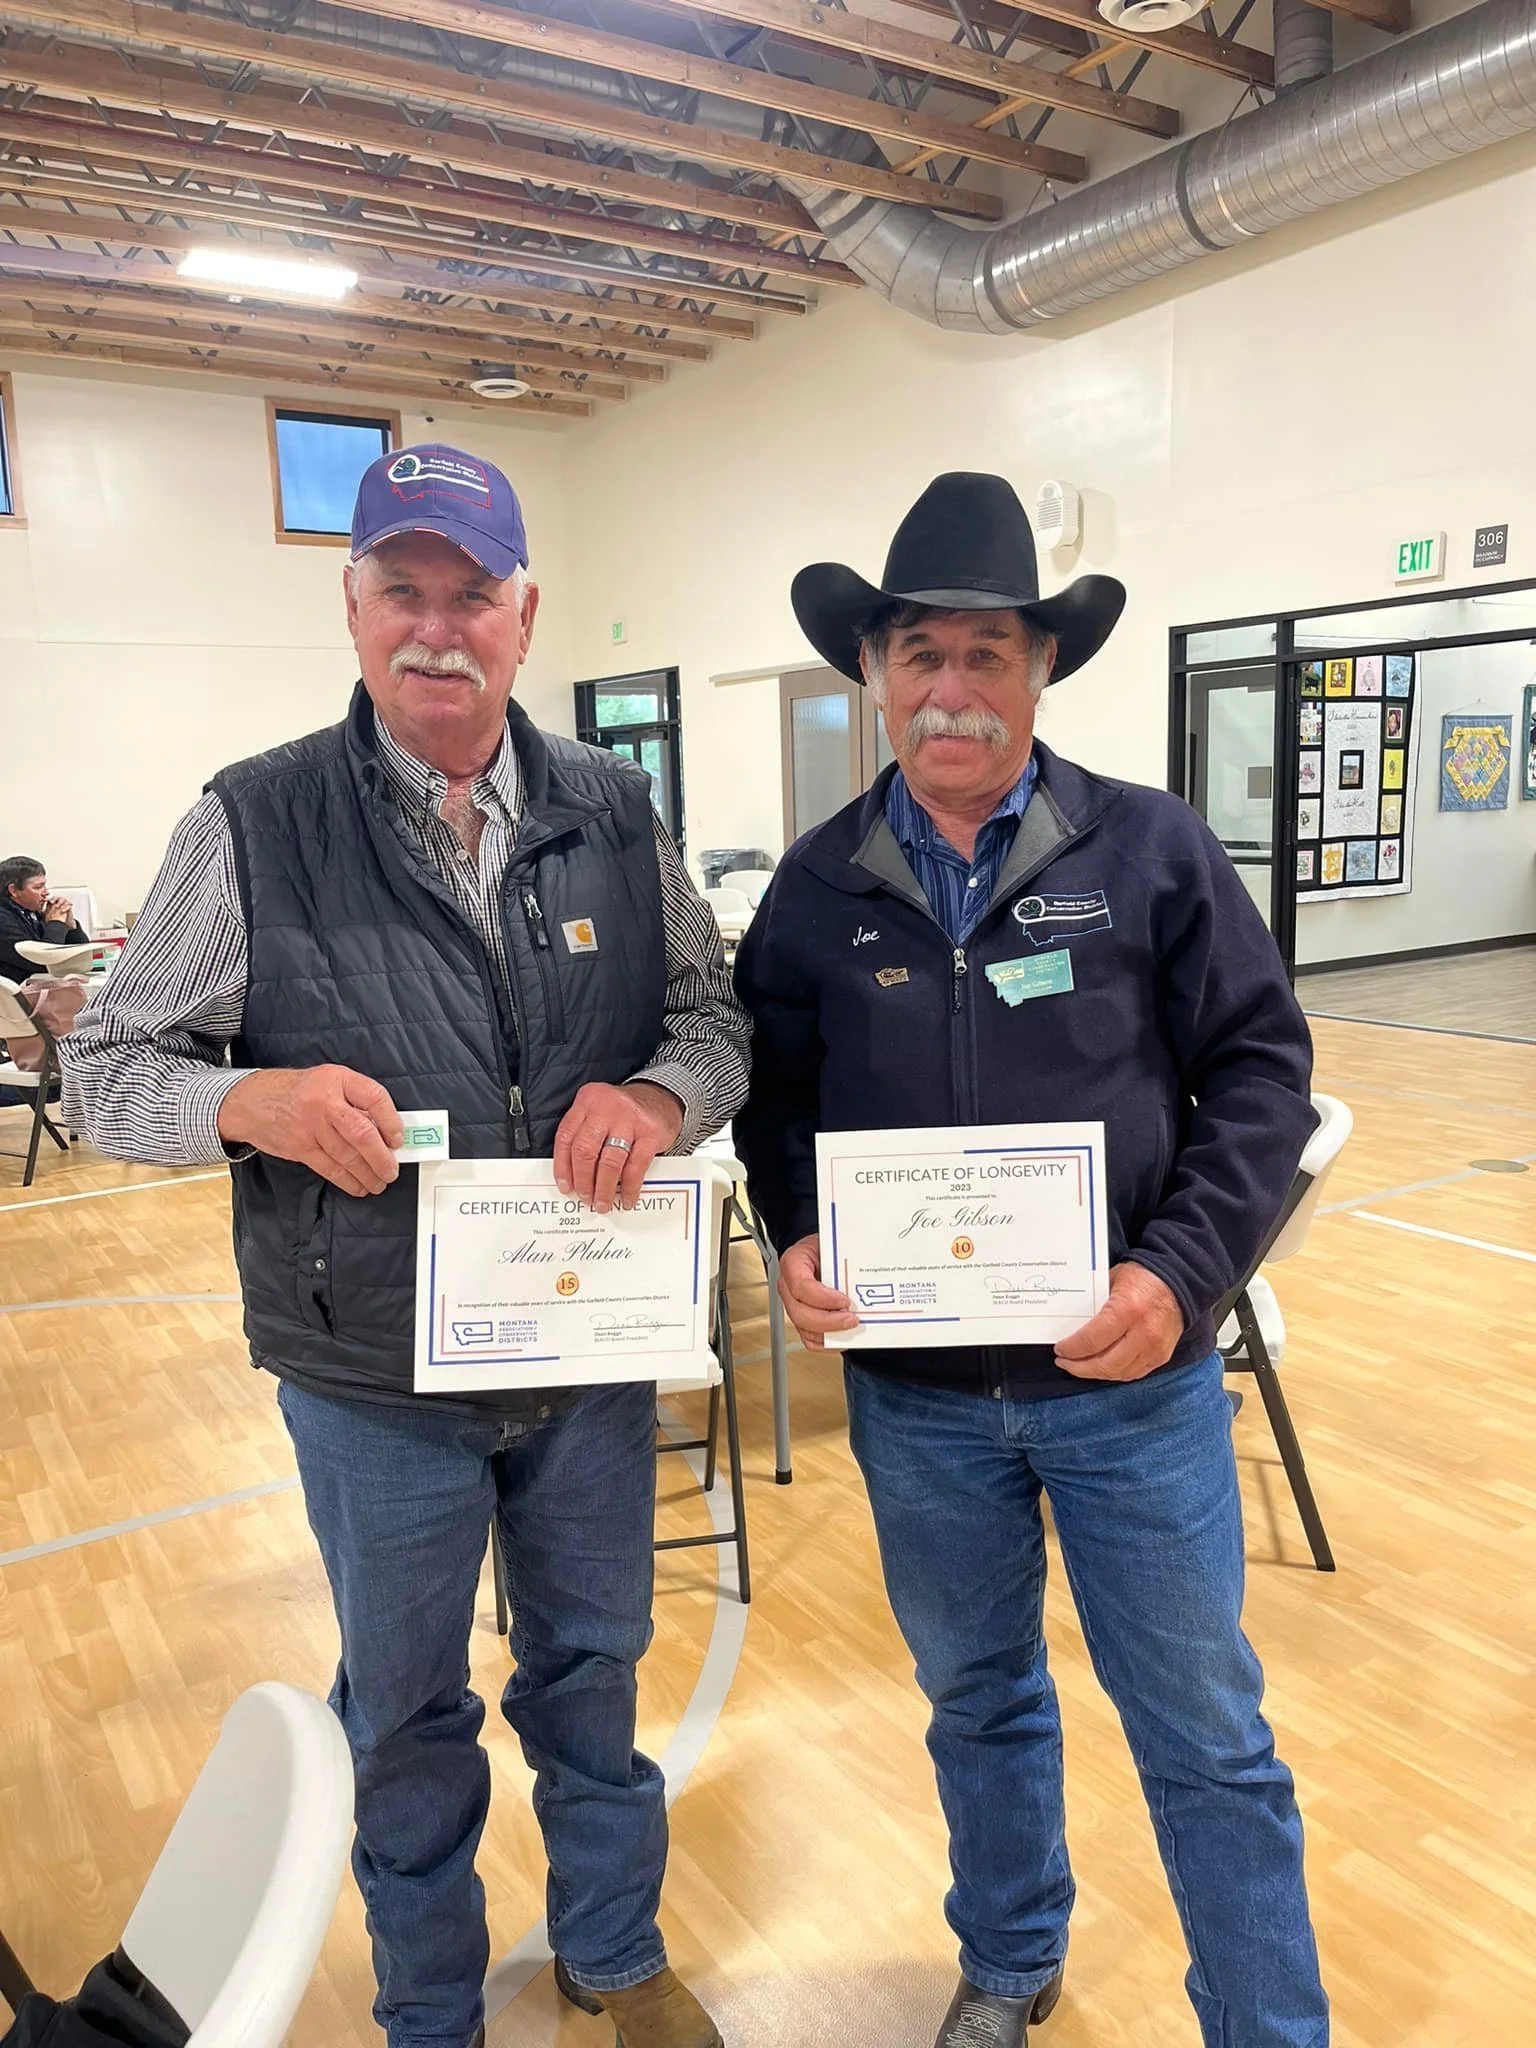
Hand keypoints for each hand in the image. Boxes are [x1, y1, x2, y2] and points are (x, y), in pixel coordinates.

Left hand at [45, 895, 72, 924]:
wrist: (60, 922)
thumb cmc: (53, 916)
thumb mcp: (46, 912)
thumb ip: (42, 908)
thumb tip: (36, 906)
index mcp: (53, 901)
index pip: (51, 898)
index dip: (48, 898)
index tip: (45, 900)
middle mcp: (59, 901)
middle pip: (57, 897)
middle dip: (54, 899)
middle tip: (52, 902)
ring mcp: (64, 904)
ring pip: (63, 900)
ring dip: (60, 902)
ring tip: (57, 906)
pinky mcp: (69, 907)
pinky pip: (68, 906)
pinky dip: (66, 907)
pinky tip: (62, 910)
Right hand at [217, 1065, 403, 1196]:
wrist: (251, 1102)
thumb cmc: (298, 1091)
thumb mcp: (329, 1081)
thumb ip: (355, 1100)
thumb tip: (385, 1128)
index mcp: (337, 1079)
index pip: (374, 1097)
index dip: (391, 1121)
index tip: (398, 1138)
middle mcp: (324, 1102)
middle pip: (361, 1134)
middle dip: (382, 1158)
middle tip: (392, 1170)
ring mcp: (310, 1127)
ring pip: (347, 1156)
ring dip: (368, 1174)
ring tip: (380, 1181)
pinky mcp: (300, 1148)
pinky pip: (330, 1168)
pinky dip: (347, 1181)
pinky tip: (359, 1186)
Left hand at [553, 1080, 682, 1213]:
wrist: (661, 1098)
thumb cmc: (623, 1112)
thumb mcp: (597, 1112)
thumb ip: (582, 1135)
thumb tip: (573, 1176)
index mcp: (587, 1101)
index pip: (566, 1137)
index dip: (562, 1167)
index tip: (566, 1186)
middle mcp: (605, 1107)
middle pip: (585, 1150)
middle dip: (583, 1180)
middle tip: (585, 1197)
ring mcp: (629, 1119)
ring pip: (609, 1161)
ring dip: (604, 1188)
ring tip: (603, 1202)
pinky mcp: (650, 1132)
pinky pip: (636, 1166)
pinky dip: (629, 1187)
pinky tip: (627, 1197)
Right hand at [778, 1233, 858, 1350]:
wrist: (819, 1251)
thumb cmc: (825, 1246)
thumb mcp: (834, 1244)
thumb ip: (844, 1258)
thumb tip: (866, 1275)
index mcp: (793, 1263)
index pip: (801, 1286)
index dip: (823, 1298)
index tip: (845, 1300)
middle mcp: (788, 1286)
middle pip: (800, 1313)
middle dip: (829, 1321)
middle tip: (852, 1319)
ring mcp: (792, 1304)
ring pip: (805, 1329)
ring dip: (831, 1333)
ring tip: (851, 1327)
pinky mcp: (800, 1318)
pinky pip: (809, 1339)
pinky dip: (827, 1343)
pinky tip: (843, 1337)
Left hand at [1054, 1261, 1183, 1382]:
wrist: (1180, 1282)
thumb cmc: (1143, 1277)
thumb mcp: (1112, 1280)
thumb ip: (1093, 1303)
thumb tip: (1070, 1321)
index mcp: (1127, 1310)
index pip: (1092, 1341)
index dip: (1072, 1349)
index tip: (1060, 1349)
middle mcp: (1143, 1333)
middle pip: (1104, 1364)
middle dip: (1079, 1367)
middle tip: (1064, 1362)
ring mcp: (1155, 1348)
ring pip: (1118, 1373)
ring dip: (1095, 1373)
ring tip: (1080, 1366)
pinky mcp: (1161, 1356)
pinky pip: (1133, 1373)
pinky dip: (1114, 1373)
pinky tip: (1102, 1367)